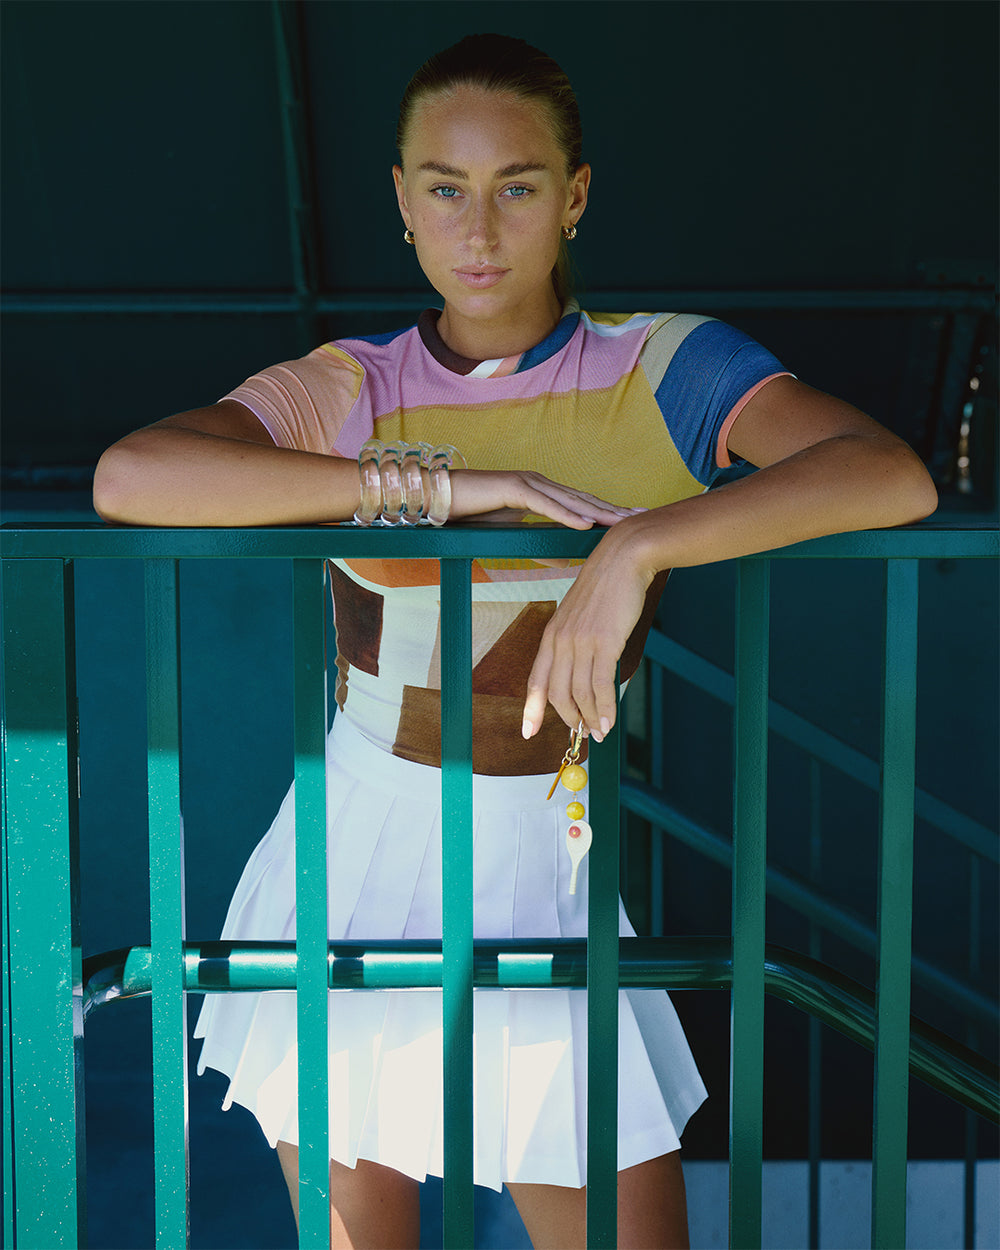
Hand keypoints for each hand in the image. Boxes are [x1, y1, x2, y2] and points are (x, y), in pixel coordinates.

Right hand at [449, 468, 642, 528]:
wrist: (442, 498)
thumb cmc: (473, 515)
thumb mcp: (512, 533)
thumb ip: (538, 545)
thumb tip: (562, 562)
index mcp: (542, 493)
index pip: (581, 504)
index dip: (607, 512)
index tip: (632, 520)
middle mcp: (539, 485)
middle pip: (584, 499)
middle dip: (613, 509)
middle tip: (642, 516)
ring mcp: (528, 483)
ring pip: (570, 500)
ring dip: (597, 512)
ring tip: (622, 523)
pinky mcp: (513, 489)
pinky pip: (545, 504)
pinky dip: (567, 514)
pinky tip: (586, 524)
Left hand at [521, 521, 655, 741]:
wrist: (623, 559)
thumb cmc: (606, 589)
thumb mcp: (580, 617)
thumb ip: (576, 643)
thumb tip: (583, 675)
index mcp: (551, 635)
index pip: (536, 680)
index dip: (531, 709)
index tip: (528, 732)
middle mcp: (560, 641)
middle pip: (557, 693)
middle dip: (569, 719)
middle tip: (582, 735)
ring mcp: (580, 642)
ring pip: (580, 693)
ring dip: (590, 719)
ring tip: (600, 733)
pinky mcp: (604, 642)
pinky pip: (601, 685)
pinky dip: (604, 708)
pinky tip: (609, 721)